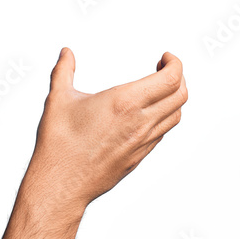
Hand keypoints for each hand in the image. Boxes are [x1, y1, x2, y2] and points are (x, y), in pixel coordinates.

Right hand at [25, 48, 187, 209]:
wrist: (62, 184)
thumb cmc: (60, 145)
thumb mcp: (58, 99)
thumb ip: (63, 71)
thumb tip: (66, 54)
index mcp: (125, 102)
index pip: (171, 79)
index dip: (175, 63)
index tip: (166, 58)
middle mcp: (140, 122)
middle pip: (180, 96)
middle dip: (179, 77)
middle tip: (165, 69)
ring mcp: (142, 142)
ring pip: (175, 116)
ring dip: (174, 98)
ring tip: (160, 90)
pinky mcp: (139, 157)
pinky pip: (162, 133)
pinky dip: (164, 118)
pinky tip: (149, 114)